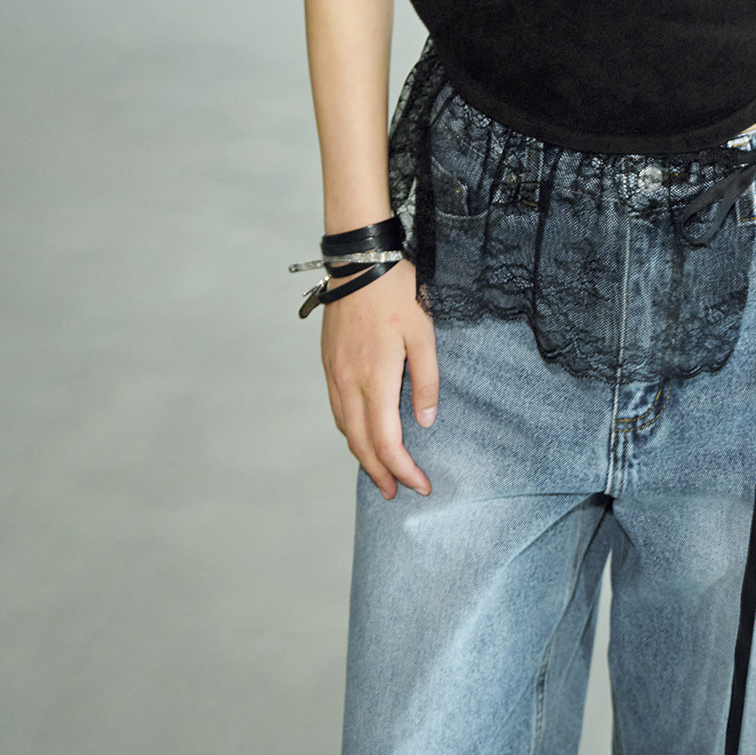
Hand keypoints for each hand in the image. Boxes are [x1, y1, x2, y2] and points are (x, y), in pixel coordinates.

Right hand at [320, 259, 438, 498]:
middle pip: (360, 444)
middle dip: (380, 473)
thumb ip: (426, 380)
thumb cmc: (397, 292)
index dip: (403, 470)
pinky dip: (349, 431)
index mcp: (376, 379)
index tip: (421, 485)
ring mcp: (334, 374)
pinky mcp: (328, 363)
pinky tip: (360, 432)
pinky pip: (336, 409)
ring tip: (380, 470)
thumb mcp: (424, 333)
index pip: (387, 442)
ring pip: (344, 429)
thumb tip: (426, 421)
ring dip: (362, 455)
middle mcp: (349, 383)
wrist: (359, 261)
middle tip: (397, 493)